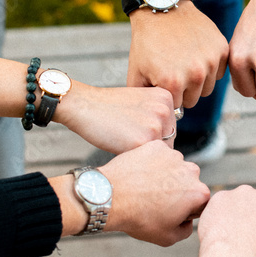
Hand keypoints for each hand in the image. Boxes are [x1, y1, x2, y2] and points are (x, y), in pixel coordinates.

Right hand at [56, 83, 175, 152]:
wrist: (84, 105)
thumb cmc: (108, 107)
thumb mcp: (141, 102)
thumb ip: (157, 115)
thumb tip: (168, 138)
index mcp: (166, 98)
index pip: (171, 128)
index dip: (154, 137)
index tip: (138, 134)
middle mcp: (165, 110)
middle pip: (168, 141)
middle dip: (151, 146)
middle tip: (130, 139)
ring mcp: (156, 125)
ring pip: (158, 152)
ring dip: (144, 153)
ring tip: (124, 141)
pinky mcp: (144, 140)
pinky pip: (145, 158)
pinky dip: (134, 157)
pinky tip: (120, 145)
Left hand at [100, 140, 210, 245]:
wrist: (110, 198)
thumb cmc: (139, 219)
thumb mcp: (168, 238)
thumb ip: (186, 230)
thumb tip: (188, 221)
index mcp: (199, 194)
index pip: (200, 203)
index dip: (186, 210)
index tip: (169, 213)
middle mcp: (192, 171)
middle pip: (189, 182)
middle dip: (178, 191)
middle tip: (155, 201)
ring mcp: (174, 155)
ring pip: (174, 167)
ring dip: (165, 175)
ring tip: (145, 188)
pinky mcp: (157, 146)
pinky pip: (159, 156)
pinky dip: (151, 163)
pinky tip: (139, 175)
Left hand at [128, 0, 228, 107]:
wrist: (162, 8)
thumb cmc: (146, 42)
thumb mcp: (136, 73)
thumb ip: (145, 99)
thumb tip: (158, 119)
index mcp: (172, 83)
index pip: (177, 107)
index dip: (168, 94)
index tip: (162, 78)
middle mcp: (195, 74)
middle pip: (194, 99)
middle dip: (184, 90)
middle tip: (173, 69)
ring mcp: (210, 61)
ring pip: (208, 87)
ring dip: (197, 80)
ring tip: (183, 61)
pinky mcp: (222, 49)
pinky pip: (219, 71)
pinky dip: (209, 66)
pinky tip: (195, 52)